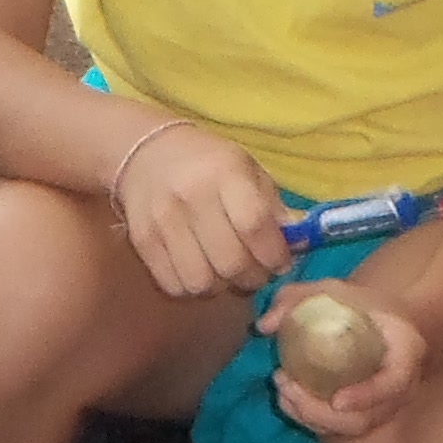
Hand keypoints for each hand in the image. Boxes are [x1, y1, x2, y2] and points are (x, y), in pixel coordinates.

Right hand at [112, 122, 288, 299]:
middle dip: (252, 278)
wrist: (146, 154)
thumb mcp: (248, 170)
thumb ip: (274, 207)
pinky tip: (201, 271)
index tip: (280, 262)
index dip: (274, 254)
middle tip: (256, 273)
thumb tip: (301, 243)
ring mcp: (163, 221)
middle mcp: (191, 196)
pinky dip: (193, 288)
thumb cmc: (209, 164)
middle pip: (230, 262)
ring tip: (226, 274)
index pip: (254, 225)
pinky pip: (174, 286)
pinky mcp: (142, 242)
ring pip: (201, 283)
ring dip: (221, 288)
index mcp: (225, 173)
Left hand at [264, 284, 431, 437]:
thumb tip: (265, 326)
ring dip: (313, 418)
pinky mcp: (368, 414)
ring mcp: (386, 404)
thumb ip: (295, 299)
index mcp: (406, 349)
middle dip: (323, 412)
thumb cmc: (361, 303)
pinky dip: (312, 420)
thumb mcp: (331, 290)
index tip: (337, 400)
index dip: (367, 396)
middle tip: (289, 387)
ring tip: (283, 392)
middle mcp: (403, 385)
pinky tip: (288, 400)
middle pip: (368, 417)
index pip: (394, 382)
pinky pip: (343, 428)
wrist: (383, 322)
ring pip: (353, 428)